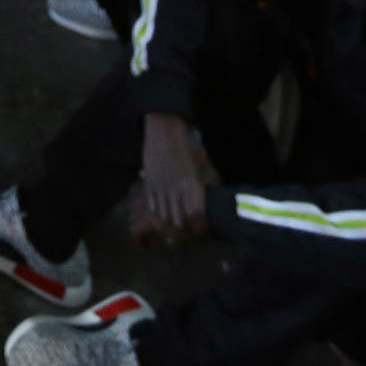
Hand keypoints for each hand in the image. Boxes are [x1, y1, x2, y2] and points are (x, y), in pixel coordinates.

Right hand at [133, 113, 214, 244]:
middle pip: (179, 220)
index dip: (199, 226)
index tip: (203, 231)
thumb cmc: (187, 146)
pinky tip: (165, 216)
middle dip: (185, 230)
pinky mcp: (149, 185)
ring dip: (172, 225)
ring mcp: (160, 188)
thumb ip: (210, 182)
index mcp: (191, 183)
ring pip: (164, 216)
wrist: (163, 131)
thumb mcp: (204, 163)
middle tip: (191, 234)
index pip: (196, 214)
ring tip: (178, 229)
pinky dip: (159, 214)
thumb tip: (216, 198)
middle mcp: (175, 188)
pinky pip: (153, 206)